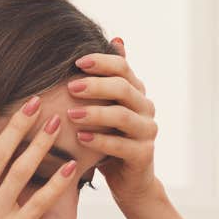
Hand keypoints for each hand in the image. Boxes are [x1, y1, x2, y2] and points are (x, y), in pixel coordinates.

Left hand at [66, 39, 161, 204]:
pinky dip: (100, 140)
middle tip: (70, 87)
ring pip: (122, 116)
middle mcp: (146, 108)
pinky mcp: (144, 154)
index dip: (101, 62)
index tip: (77, 62)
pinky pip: (121, 145)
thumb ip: (108, 78)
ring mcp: (148, 132)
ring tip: (71, 115)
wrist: (129, 180)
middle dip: (95, 86)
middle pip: (124, 88)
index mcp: (137, 92)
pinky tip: (81, 138)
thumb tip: (117, 38)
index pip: (123, 67)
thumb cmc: (111, 139)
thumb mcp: (107, 107)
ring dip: (95, 113)